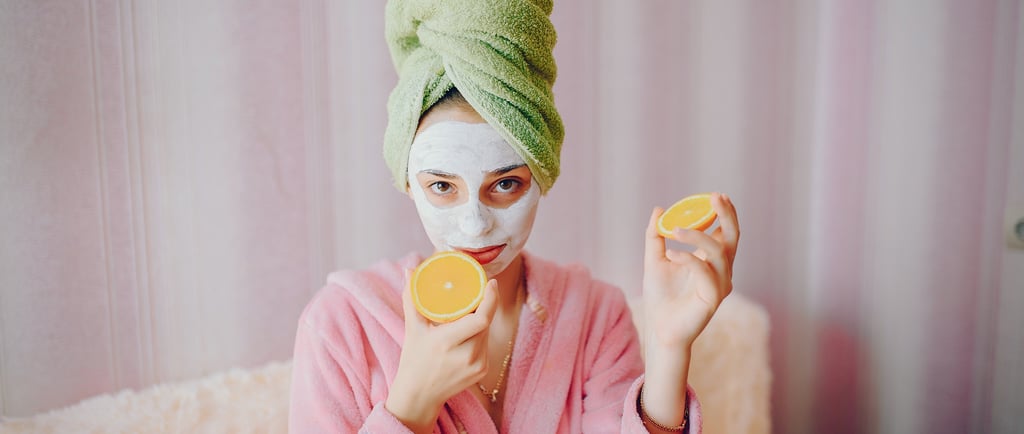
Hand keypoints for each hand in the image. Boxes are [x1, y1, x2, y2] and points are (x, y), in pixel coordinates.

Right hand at [385, 278, 498, 432]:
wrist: (419, 395)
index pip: (481, 319)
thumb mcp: (412, 329)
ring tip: (470, 310)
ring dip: (481, 320)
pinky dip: (479, 335)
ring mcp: (476, 366)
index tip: (491, 283)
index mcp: (447, 342)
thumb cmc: (414, 360)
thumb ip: (412, 298)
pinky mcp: (482, 371)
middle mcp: (466, 356)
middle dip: (483, 305)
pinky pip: (485, 345)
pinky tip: (469, 330)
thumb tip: (410, 270)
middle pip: (485, 323)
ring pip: (486, 333)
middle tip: (478, 290)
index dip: (490, 299)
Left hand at [642, 192, 739, 350]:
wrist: (659, 329)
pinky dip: (689, 259)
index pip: (725, 232)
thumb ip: (655, 236)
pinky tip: (672, 255)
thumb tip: (659, 210)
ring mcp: (721, 285)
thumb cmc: (661, 297)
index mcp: (712, 261)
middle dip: (726, 215)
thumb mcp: (654, 260)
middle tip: (715, 197)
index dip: (724, 213)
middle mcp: (721, 271)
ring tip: (675, 231)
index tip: (715, 195)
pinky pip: (705, 272)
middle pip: (732, 238)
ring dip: (698, 237)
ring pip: (718, 252)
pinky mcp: (714, 298)